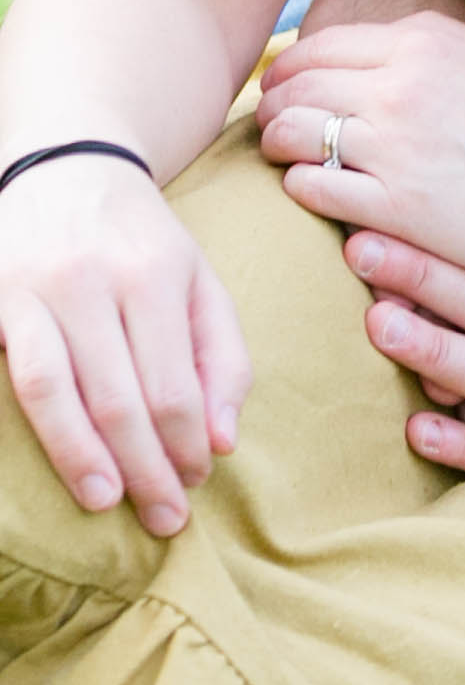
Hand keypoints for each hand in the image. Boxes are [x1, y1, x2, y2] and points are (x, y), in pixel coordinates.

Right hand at [0, 154, 250, 536]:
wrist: (66, 165)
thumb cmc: (141, 239)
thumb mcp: (200, 278)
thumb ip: (223, 355)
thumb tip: (223, 440)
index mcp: (155, 271)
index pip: (173, 383)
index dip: (186, 443)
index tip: (199, 480)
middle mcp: (92, 278)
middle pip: (118, 397)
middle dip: (144, 468)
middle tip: (165, 519)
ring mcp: (33, 288)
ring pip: (53, 392)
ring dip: (80, 459)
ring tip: (106, 503)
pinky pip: (9, 374)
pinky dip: (30, 423)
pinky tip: (50, 463)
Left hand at [257, 16, 464, 280]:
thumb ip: (431, 48)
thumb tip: (385, 50)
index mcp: (423, 43)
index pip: (322, 45)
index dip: (290, 67)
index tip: (281, 85)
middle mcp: (400, 86)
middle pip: (298, 86)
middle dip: (273, 104)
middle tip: (266, 121)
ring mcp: (395, 147)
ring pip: (294, 133)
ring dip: (276, 143)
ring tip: (277, 155)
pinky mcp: (396, 207)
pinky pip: (315, 188)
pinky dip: (298, 184)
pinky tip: (304, 188)